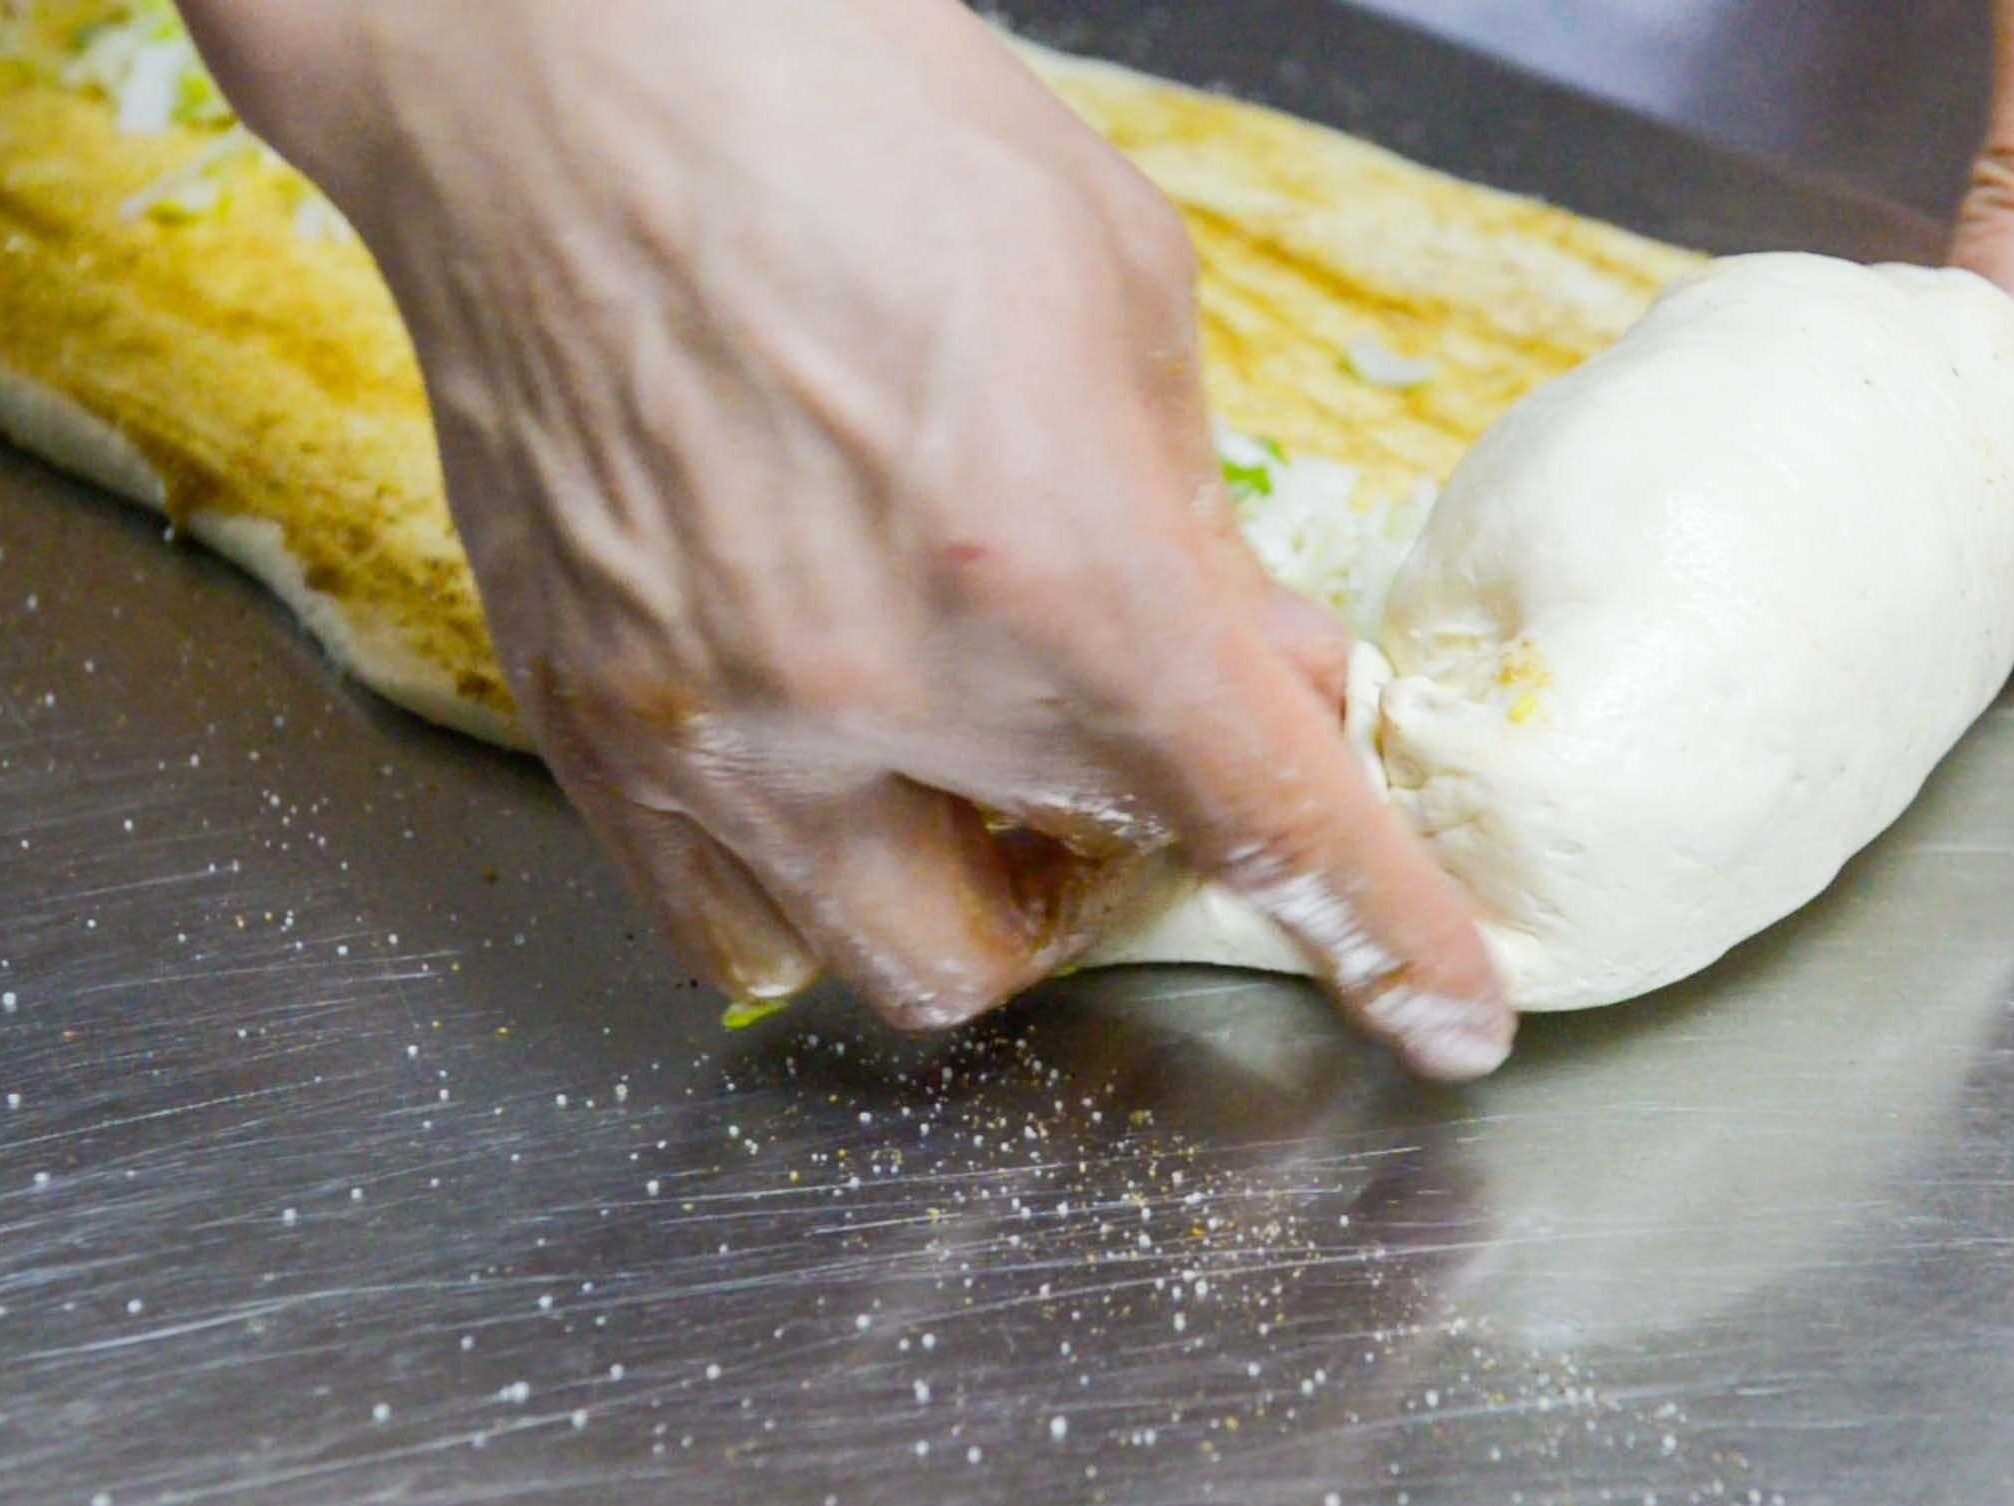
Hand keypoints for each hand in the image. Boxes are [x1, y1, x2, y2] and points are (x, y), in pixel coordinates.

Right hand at [179, 0, 1512, 1077]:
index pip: (1264, 828)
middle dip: (1100, 875)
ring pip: (850, 959)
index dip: (1381, 940)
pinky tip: (827, 741)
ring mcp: (697, 720)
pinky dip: (793, 868)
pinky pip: (698, 905)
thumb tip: (1267, 673)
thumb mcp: (1126, 297)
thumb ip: (1204, 528)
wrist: (578, 68)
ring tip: (958, 756)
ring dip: (942, 890)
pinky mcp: (570, 704)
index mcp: (1055, 577)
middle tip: (1116, 760)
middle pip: (1026, 943)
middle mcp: (868, 693)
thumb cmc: (864, 128)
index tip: (1444, 1019)